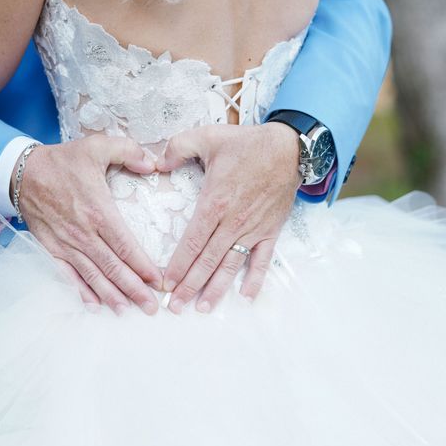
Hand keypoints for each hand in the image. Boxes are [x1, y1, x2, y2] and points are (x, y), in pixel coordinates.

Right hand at [16, 135, 162, 314]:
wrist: (23, 172)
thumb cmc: (63, 161)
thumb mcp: (97, 145)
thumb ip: (129, 151)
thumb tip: (153, 163)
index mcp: (99, 212)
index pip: (127, 247)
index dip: (144, 267)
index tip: (159, 282)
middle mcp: (84, 234)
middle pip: (113, 268)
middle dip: (134, 290)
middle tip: (151, 307)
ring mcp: (67, 244)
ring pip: (93, 277)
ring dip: (112, 296)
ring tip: (128, 312)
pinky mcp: (52, 249)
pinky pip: (68, 276)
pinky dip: (82, 292)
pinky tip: (95, 306)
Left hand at [156, 123, 301, 313]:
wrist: (288, 148)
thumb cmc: (247, 144)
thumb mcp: (207, 137)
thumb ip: (177, 147)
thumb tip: (157, 163)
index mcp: (214, 203)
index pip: (191, 242)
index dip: (178, 265)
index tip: (166, 283)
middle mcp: (232, 222)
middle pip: (207, 260)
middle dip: (190, 286)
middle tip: (176, 306)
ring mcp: (252, 229)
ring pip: (231, 265)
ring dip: (217, 288)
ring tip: (203, 308)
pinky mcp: (270, 230)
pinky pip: (262, 259)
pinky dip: (256, 278)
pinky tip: (246, 295)